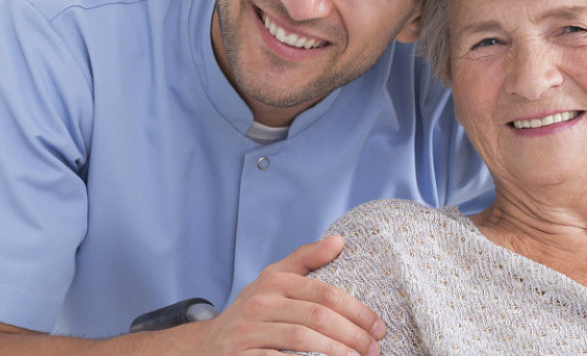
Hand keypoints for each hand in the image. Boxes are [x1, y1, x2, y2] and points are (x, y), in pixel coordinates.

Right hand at [194, 235, 384, 355]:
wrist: (207, 345)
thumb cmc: (251, 312)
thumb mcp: (273, 280)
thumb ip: (305, 260)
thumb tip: (339, 241)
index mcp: (274, 281)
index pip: (326, 294)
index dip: (358, 312)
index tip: (379, 328)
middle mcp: (260, 303)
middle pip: (318, 317)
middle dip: (353, 335)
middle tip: (374, 349)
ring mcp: (249, 331)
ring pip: (301, 339)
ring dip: (336, 352)